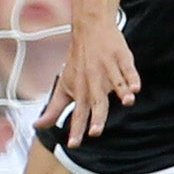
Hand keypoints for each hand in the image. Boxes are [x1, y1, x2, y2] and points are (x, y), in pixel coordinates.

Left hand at [53, 20, 136, 146]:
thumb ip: (54, 109)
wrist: (89, 29)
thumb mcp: (63, 86)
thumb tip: (38, 126)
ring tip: (127, 102)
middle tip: (95, 132)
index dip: (76, 130)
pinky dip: (132, 77)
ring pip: (116, 83)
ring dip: (121, 93)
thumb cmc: (77, 63)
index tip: (73, 144)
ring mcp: (108, 68)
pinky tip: (136, 87)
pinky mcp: (121, 57)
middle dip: (97, 117)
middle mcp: (93, 81)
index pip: (78, 114)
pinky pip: (128, 69)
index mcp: (80, 90)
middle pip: (97, 101)